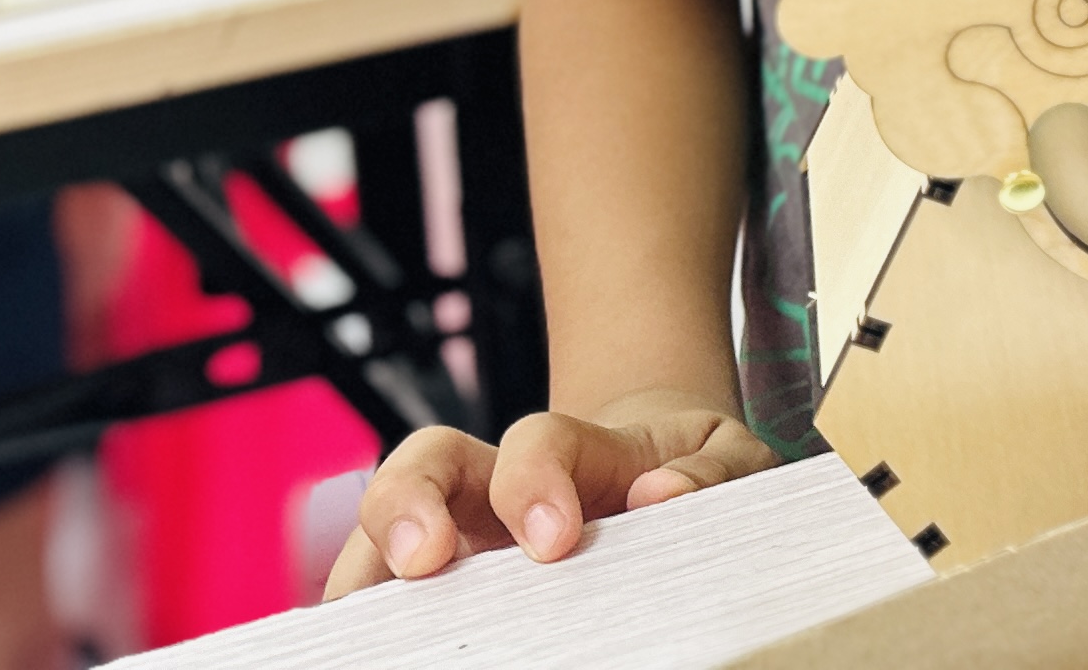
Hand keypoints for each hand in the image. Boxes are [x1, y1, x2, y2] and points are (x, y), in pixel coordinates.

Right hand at [321, 392, 772, 596]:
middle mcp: (495, 483)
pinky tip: (366, 644)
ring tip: (359, 625)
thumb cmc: (689, 471)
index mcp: (571, 450)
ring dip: (365, 563)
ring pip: (384, 524)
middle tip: (422, 559)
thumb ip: (711, 471)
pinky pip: (382, 589)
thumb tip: (661, 492)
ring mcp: (458, 532)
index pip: (536, 442)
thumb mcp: (727, 458)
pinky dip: (365, 613)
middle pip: (427, 459)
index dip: (535, 483)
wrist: (656, 478)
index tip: (554, 540)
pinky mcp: (443, 582)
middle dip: (407, 501)